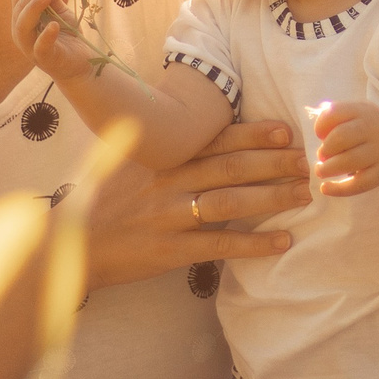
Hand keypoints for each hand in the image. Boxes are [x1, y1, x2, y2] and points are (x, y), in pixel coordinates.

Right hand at [11, 0, 92, 81]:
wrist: (81, 64)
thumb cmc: (67, 36)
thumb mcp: (60, 12)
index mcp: (23, 19)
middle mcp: (21, 32)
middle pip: (19, 7)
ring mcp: (30, 47)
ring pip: (22, 26)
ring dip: (33, 8)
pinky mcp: (44, 59)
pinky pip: (40, 47)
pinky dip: (46, 35)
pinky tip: (54, 25)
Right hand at [80, 119, 313, 290]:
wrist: (69, 243)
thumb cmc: (101, 200)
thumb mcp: (125, 161)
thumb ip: (162, 147)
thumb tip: (197, 128)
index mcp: (161, 157)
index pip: (215, 139)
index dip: (254, 133)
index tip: (287, 129)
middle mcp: (168, 181)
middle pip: (231, 166)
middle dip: (274, 162)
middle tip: (309, 161)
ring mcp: (169, 216)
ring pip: (230, 202)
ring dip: (272, 198)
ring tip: (305, 195)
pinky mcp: (170, 250)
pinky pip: (220, 246)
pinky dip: (254, 244)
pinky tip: (283, 242)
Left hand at [311, 100, 378, 194]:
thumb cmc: (366, 128)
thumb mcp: (354, 114)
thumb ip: (333, 117)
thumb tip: (320, 133)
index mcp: (362, 111)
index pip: (336, 112)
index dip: (321, 125)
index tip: (320, 135)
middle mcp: (374, 128)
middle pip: (341, 137)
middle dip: (325, 149)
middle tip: (321, 155)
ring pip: (349, 161)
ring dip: (327, 168)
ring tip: (321, 170)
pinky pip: (359, 184)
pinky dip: (339, 189)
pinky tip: (325, 188)